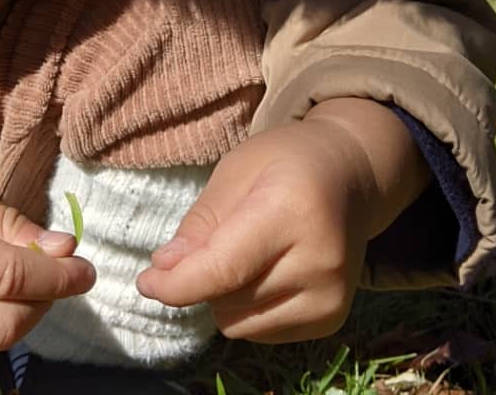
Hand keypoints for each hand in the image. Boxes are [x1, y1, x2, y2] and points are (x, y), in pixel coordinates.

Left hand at [135, 99, 429, 342]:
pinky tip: (263, 271)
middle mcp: (319, 261)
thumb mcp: (235, 170)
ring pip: (241, 325)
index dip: (177, 284)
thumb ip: (201, 222)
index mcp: (292, 210)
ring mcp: (332, 296)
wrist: (350, 176)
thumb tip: (165, 270)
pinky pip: (262, 334)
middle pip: (228, 299)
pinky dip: (247, 309)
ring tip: (243, 252)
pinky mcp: (332, 319)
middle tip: (211, 240)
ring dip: (223, 297)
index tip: (145, 282)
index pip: (224, 268)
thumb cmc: (284, 162)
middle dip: (200, 279)